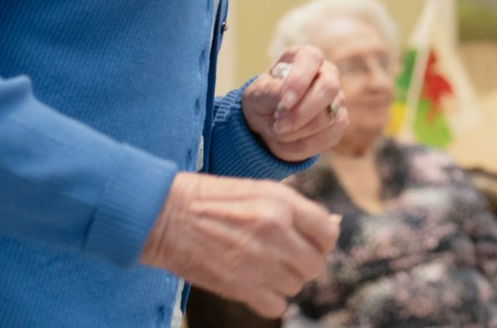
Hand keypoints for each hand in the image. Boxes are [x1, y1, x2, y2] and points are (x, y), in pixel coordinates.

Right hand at [140, 172, 339, 317]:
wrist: (164, 215)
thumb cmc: (210, 199)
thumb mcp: (258, 190)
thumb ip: (295, 210)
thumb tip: (332, 224)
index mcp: (281, 203)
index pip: (327, 232)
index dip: (322, 240)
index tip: (309, 242)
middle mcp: (275, 232)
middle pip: (315, 264)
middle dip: (304, 263)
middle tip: (285, 257)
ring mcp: (258, 261)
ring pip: (296, 285)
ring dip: (284, 280)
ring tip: (262, 265)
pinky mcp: (240, 286)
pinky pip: (276, 305)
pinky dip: (269, 299)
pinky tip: (255, 283)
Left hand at [244, 45, 348, 161]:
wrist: (269, 123)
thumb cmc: (263, 101)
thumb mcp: (256, 94)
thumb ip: (270, 92)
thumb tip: (286, 99)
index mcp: (304, 58)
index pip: (311, 59)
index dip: (300, 80)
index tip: (284, 103)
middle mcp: (327, 74)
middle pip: (328, 88)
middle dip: (301, 113)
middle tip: (278, 127)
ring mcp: (337, 99)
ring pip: (326, 119)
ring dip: (295, 133)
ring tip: (277, 132)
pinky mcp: (339, 123)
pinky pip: (326, 139)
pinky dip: (301, 147)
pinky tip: (287, 143)